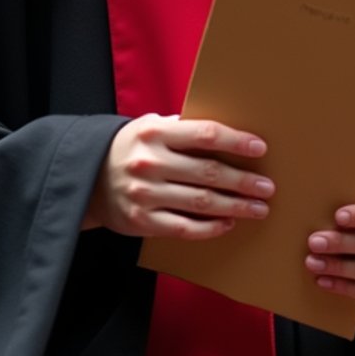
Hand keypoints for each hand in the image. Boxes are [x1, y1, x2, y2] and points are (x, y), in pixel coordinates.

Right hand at [83, 115, 273, 238]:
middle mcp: (150, 163)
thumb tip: (230, 133)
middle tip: (268, 187)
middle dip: (243, 181)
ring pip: (201, 202)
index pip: (205, 134)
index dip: (236, 141)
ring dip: (235, 206)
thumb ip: (183, 130)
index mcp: (155, 134)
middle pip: (208, 172)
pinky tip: (228, 224)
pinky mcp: (143, 221)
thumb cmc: (131, 149)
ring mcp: (146, 194)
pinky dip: (211, 227)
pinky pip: (185, 227)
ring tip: (258, 208)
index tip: (260, 148)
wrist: (87, 178)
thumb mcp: (150, 128)